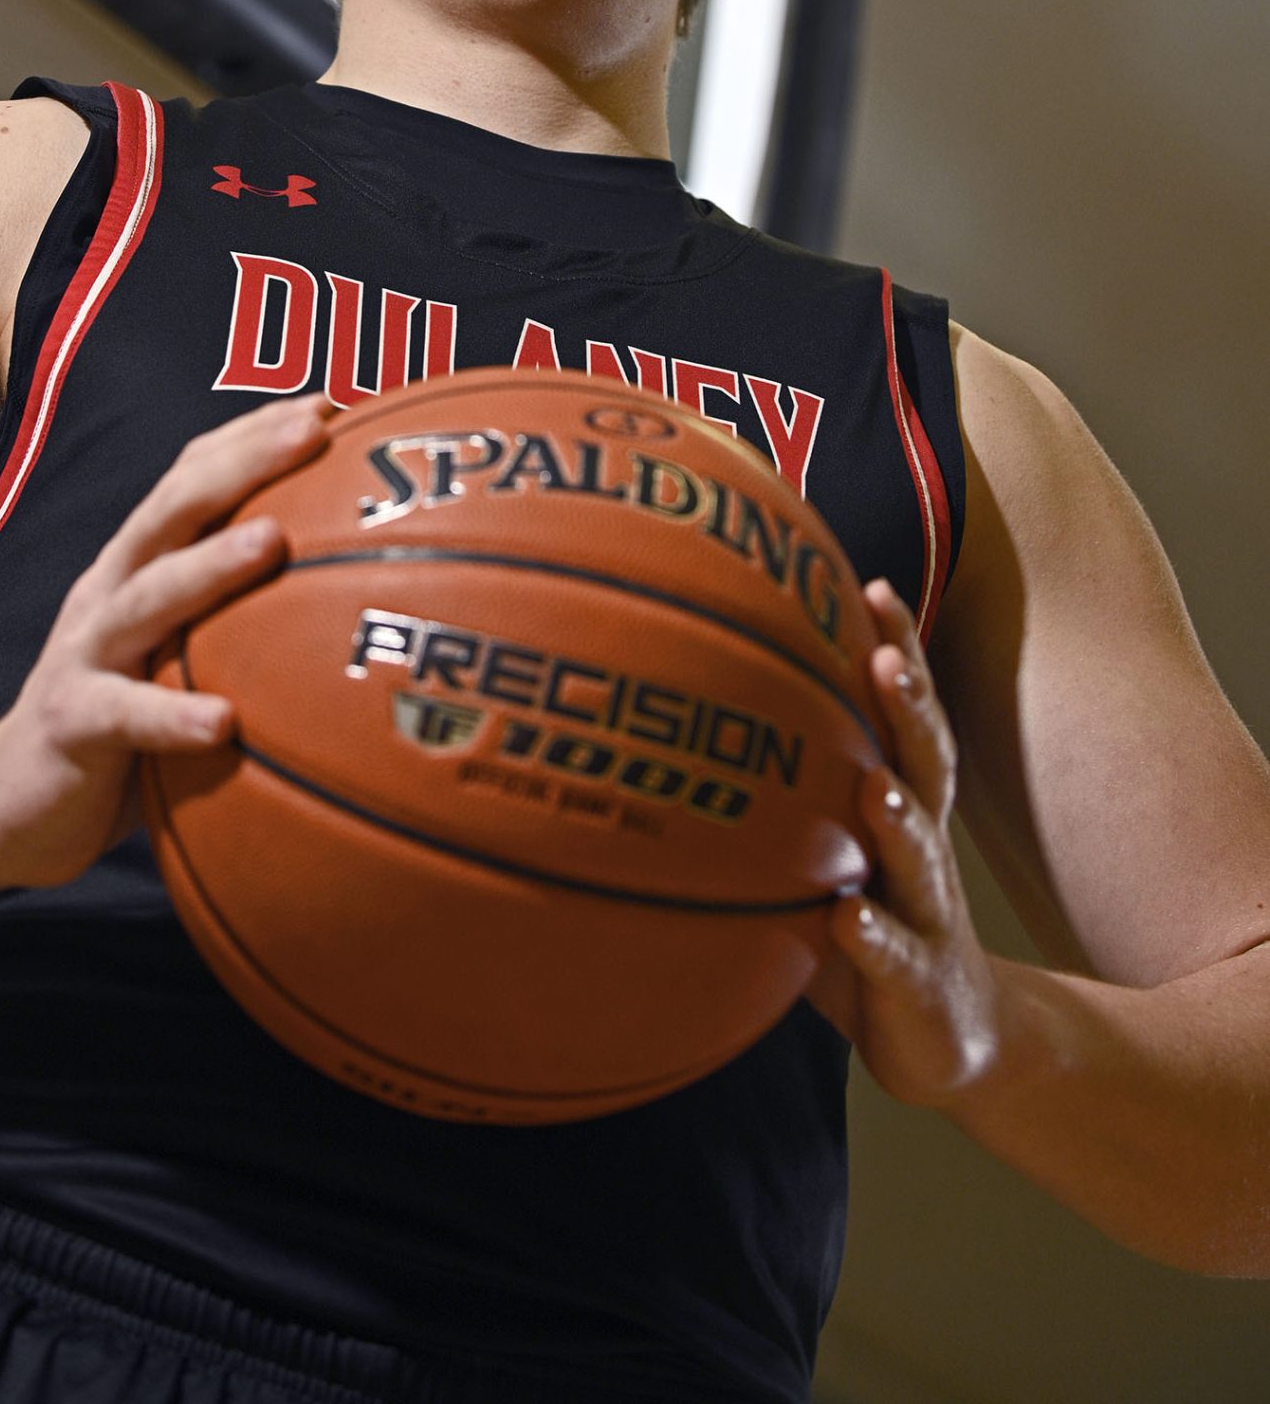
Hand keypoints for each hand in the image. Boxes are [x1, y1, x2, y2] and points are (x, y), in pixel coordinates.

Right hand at [0, 396, 327, 892]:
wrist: (11, 801)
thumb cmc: (126, 720)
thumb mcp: (181, 651)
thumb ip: (242, 617)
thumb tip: (359, 599)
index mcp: (141, 564)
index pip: (194, 476)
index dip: (253, 434)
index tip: (328, 405)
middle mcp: (112, 589)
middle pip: (173, 508)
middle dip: (243, 462)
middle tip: (312, 433)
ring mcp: (87, 653)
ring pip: (149, 596)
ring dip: (211, 565)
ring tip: (272, 541)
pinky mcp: (72, 724)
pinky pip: (124, 716)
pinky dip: (172, 716)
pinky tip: (223, 722)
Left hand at [805, 580, 1003, 1104]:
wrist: (951, 1039)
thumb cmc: (866, 926)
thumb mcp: (824, 856)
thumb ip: (777, 801)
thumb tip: (676, 725)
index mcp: (900, 808)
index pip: (902, 719)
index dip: (896, 653)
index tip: (873, 586)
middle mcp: (920, 849)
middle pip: (922, 767)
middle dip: (907, 710)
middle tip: (885, 658)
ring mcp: (925, 915)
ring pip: (919, 860)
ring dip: (899, 824)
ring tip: (876, 789)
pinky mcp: (917, 985)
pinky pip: (895, 959)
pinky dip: (874, 940)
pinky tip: (848, 921)